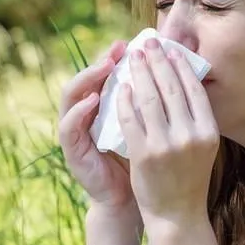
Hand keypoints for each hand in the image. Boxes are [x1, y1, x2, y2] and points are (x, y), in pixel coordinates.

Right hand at [58, 39, 136, 214]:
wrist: (139, 202)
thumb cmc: (149, 162)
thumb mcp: (153, 127)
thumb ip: (153, 102)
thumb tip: (175, 68)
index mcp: (106, 106)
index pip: (107, 73)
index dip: (119, 56)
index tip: (137, 42)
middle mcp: (87, 114)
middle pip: (88, 77)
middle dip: (103, 59)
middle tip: (120, 47)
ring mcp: (76, 131)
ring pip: (71, 94)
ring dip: (88, 77)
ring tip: (106, 65)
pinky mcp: (72, 150)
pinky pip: (69, 126)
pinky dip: (79, 111)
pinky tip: (94, 99)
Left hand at [117, 38, 218, 228]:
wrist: (177, 215)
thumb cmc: (189, 177)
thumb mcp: (203, 146)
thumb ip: (196, 118)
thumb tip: (186, 80)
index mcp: (208, 131)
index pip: (193, 89)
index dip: (180, 65)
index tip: (171, 49)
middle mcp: (190, 136)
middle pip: (170, 88)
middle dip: (157, 61)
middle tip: (148, 44)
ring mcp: (166, 146)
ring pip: (149, 99)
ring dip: (139, 73)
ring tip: (133, 57)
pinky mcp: (144, 155)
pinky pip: (131, 119)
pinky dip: (125, 99)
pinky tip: (121, 87)